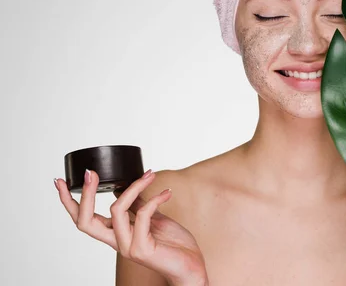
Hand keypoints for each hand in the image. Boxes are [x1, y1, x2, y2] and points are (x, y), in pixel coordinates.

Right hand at [55, 169, 207, 285]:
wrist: (192, 265)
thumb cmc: (174, 244)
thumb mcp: (153, 219)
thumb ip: (138, 206)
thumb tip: (125, 187)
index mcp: (115, 234)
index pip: (83, 219)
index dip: (69, 202)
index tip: (60, 181)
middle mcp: (117, 242)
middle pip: (85, 221)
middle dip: (85, 194)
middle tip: (90, 172)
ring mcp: (128, 246)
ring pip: (116, 210)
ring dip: (133, 187)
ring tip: (150, 175)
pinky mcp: (142, 248)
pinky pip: (142, 215)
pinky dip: (155, 199)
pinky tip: (167, 194)